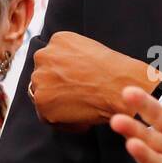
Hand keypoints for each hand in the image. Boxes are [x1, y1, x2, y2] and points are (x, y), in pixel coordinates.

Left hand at [30, 31, 161, 129]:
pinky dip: (64, 122)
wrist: (121, 86)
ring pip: (43, 95)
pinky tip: (83, 122)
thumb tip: (70, 75)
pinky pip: (47, 117)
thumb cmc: (116, 72)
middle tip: (78, 99)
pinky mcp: (42, 102)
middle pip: (44, 76)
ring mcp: (40, 79)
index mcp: (58, 40)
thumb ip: (75, 58)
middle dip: (57, 88)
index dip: (64, 74)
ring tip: (81, 112)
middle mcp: (44, 55)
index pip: (52, 59)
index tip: (77, 84)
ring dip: (59, 105)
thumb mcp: (93, 51)